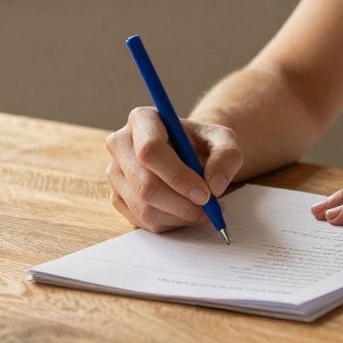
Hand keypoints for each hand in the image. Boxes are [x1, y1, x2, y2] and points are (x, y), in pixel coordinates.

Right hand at [105, 107, 243, 232]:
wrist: (190, 153)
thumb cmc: (202, 143)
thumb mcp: (224, 140)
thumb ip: (227, 156)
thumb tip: (214, 185)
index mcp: (142, 119)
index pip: (150, 150)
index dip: (177, 176)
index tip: (205, 193)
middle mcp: (120, 144)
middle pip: (144, 184)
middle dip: (181, 204)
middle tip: (210, 209)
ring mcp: (115, 172)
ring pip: (144, 207)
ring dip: (180, 216)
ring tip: (204, 210)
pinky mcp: (117, 197)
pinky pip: (143, 221)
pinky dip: (171, 223)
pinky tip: (187, 212)